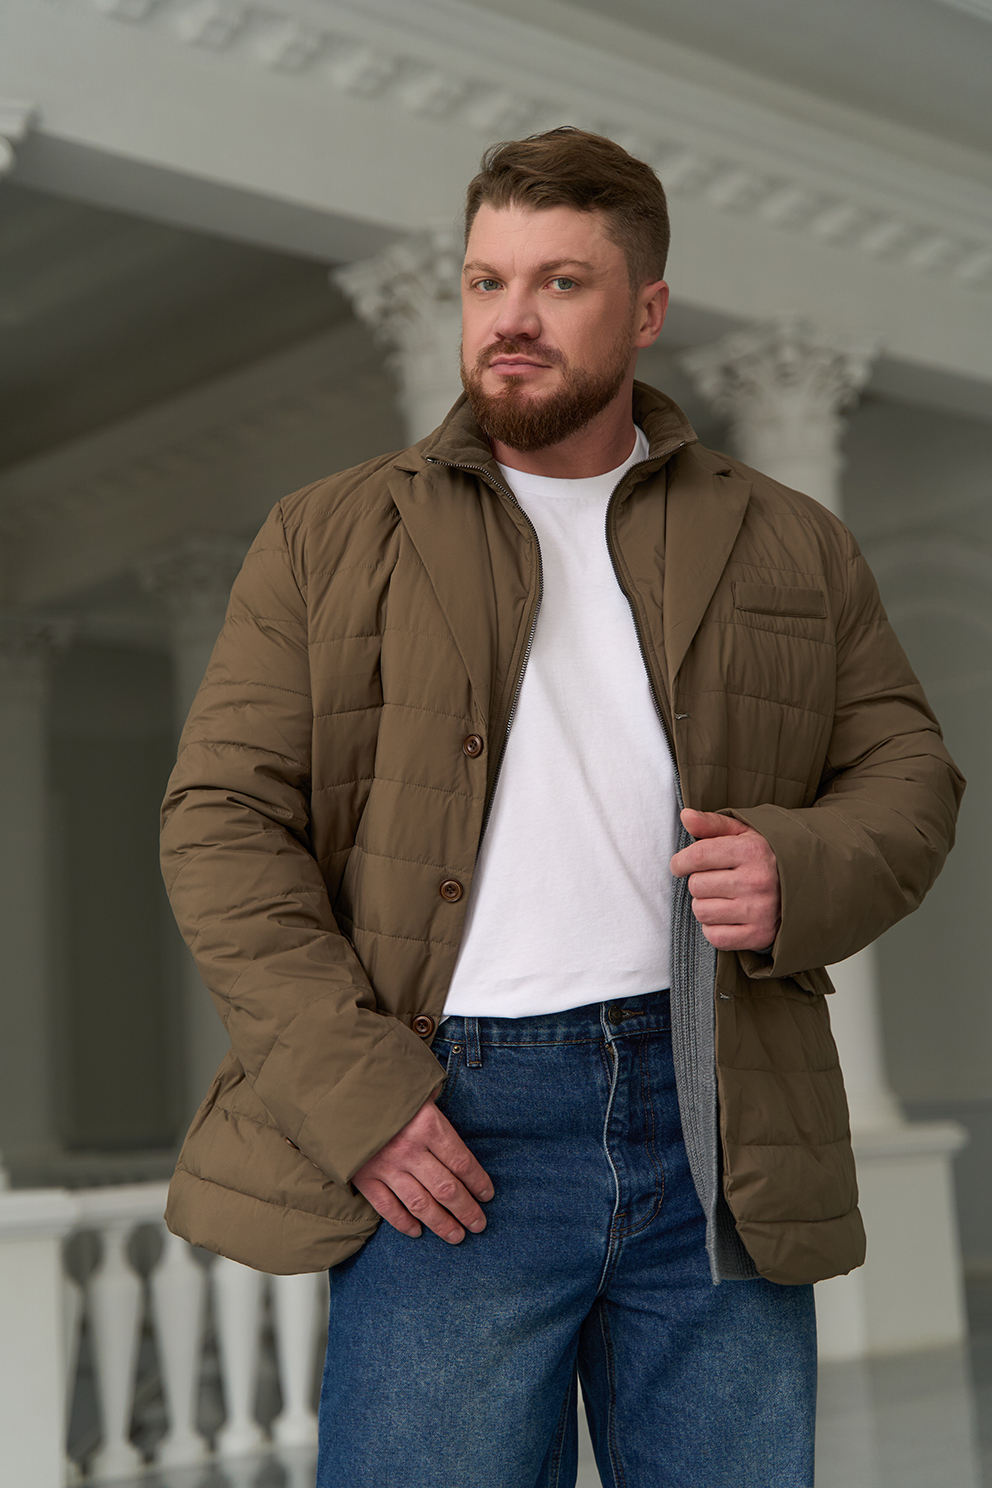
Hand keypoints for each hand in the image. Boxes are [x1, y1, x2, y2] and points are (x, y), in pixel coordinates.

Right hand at [351, 1093, 493, 1243]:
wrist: (336, 1091)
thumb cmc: (384, 1087)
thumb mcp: (418, 1091)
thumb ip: (436, 1111)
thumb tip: (451, 1127)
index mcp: (428, 1125)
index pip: (462, 1162)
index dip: (479, 1182)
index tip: (487, 1195)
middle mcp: (409, 1149)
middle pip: (447, 1189)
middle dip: (467, 1210)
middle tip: (479, 1224)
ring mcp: (386, 1166)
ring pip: (421, 1204)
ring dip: (441, 1224)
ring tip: (456, 1236)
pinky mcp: (364, 1178)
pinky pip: (388, 1208)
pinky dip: (403, 1223)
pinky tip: (417, 1231)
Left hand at [670, 808, 780, 952]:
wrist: (808, 885)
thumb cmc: (768, 857)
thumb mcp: (745, 833)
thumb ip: (713, 824)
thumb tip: (685, 816)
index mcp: (752, 851)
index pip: (698, 856)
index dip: (680, 862)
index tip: (679, 865)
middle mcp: (756, 881)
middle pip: (696, 886)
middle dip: (699, 882)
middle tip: (715, 881)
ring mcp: (759, 911)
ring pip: (702, 912)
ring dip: (705, 905)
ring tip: (722, 898)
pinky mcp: (759, 935)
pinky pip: (715, 936)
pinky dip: (714, 928)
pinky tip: (728, 917)